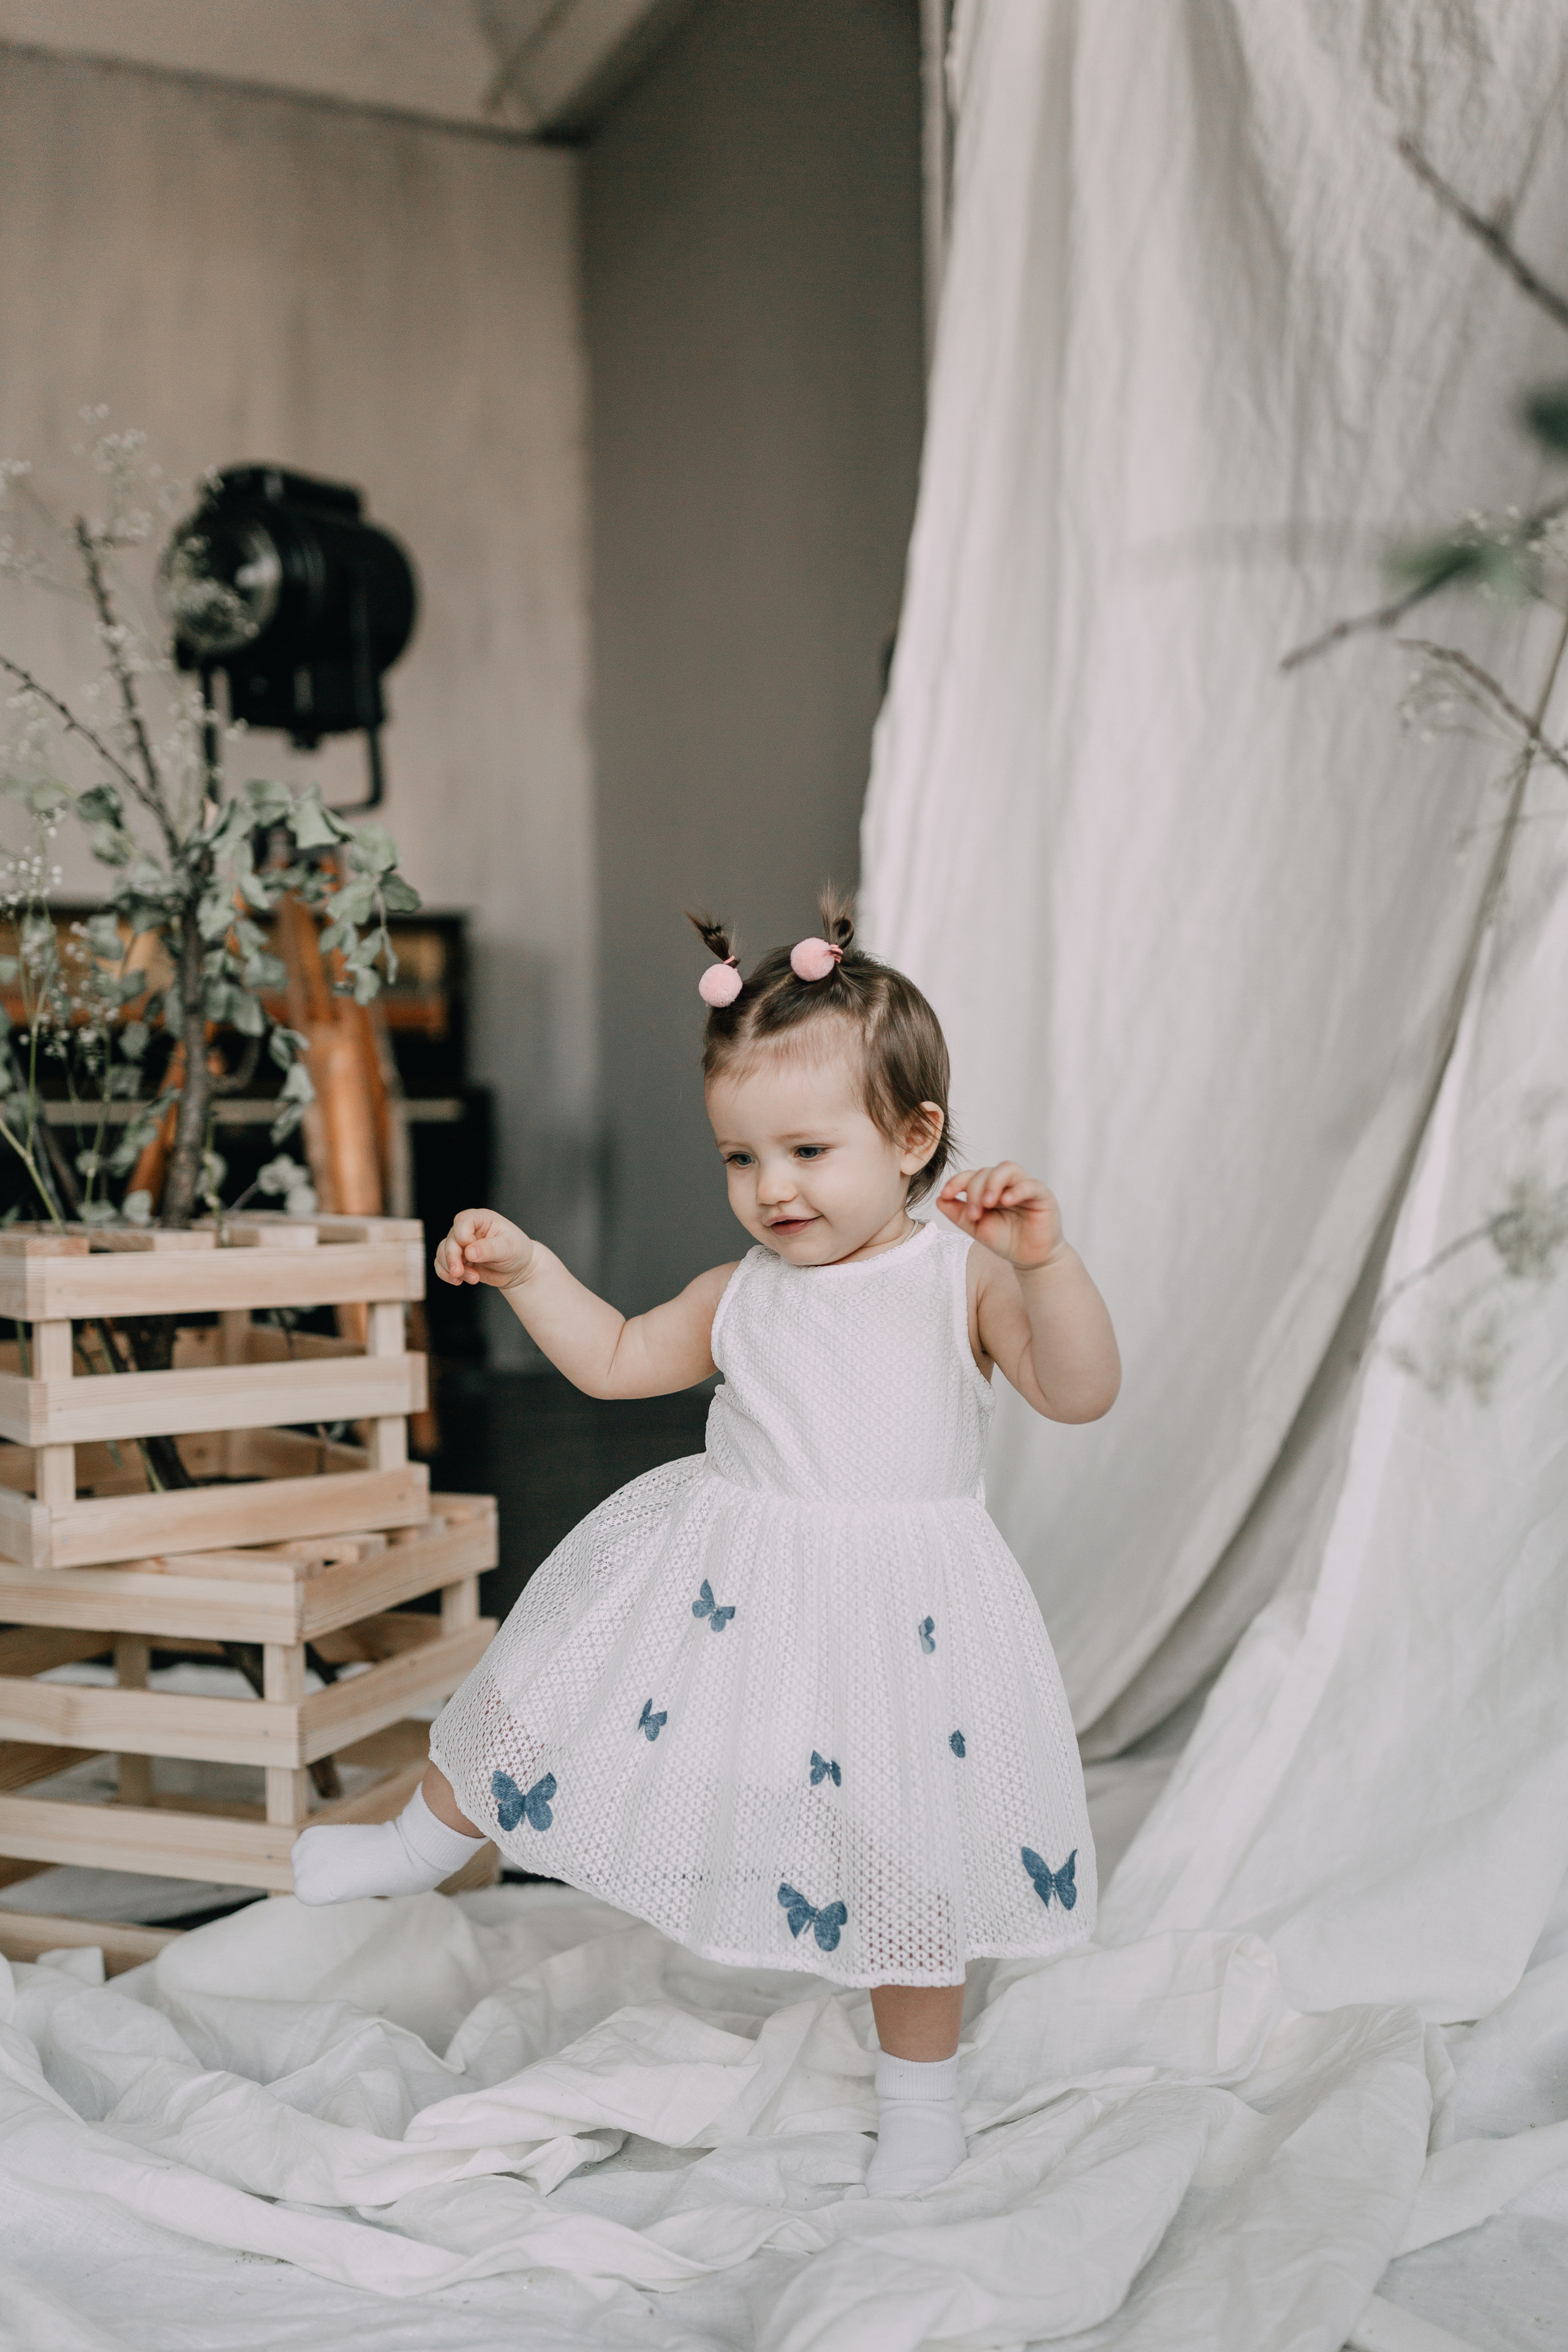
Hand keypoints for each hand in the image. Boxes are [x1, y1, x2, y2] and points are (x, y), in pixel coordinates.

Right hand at [434, 1207, 535, 1289]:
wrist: (517, 1269)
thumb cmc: (517, 1251)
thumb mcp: (509, 1248)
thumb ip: (490, 1248)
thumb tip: (469, 1252)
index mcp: (481, 1219)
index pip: (462, 1221)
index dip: (464, 1237)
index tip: (474, 1252)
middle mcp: (467, 1229)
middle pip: (450, 1240)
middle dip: (453, 1258)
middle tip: (460, 1273)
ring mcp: (460, 1245)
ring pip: (442, 1253)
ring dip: (452, 1269)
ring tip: (473, 1279)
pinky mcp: (457, 1260)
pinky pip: (441, 1265)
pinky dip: (445, 1275)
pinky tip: (458, 1282)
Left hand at [935, 1162, 1064, 1270]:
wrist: (1030, 1259)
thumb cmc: (1005, 1240)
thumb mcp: (976, 1227)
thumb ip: (958, 1213)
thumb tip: (939, 1199)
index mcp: (989, 1189)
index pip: (971, 1175)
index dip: (956, 1181)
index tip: (946, 1195)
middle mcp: (1006, 1184)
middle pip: (986, 1172)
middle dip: (974, 1191)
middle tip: (973, 1214)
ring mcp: (1024, 1186)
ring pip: (1007, 1168)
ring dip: (993, 1183)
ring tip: (987, 1203)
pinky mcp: (1042, 1195)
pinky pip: (1030, 1184)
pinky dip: (1016, 1190)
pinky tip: (1006, 1202)